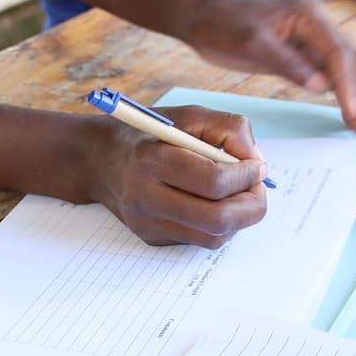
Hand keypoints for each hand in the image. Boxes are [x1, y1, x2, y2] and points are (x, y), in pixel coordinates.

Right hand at [81, 105, 269, 247]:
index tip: (258, 166)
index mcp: (153, 161)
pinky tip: (215, 203)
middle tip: (258, 188)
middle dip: (251, 206)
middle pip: (217, 219)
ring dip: (238, 218)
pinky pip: (199, 240)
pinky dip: (218, 224)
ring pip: (213, 238)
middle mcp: (146, 198)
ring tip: (240, 194)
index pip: (214, 182)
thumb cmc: (149, 133)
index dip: (246, 176)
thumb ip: (228, 129)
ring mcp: (147, 224)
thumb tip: (255, 162)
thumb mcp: (189, 115)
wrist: (97, 159)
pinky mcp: (151, 238)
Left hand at [172, 0, 355, 132]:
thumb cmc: (222, 25)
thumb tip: (322, 85)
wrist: (201, 18)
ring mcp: (310, 37)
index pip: (338, 52)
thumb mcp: (251, 44)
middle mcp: (315, 23)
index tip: (354, 112)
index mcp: (307, 15)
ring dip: (352, 92)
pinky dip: (337, 90)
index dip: (349, 84)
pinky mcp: (300, 51)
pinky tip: (342, 108)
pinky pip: (327, 70)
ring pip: (343, 66)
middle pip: (350, 57)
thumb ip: (287, 63)